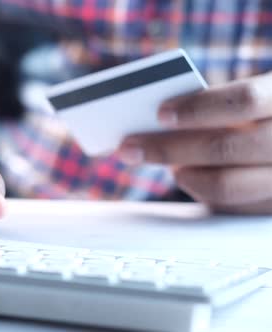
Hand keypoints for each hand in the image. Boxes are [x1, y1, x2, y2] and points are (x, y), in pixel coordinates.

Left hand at [117, 73, 271, 213]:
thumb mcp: (258, 100)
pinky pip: (231, 207)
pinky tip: (186, 175)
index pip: (245, 100)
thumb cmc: (266, 116)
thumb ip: (218, 105)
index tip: (160, 113)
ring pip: (226, 185)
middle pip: (224, 147)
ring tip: (156, 160)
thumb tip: (157, 118)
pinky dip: (200, 190)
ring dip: (182, 173)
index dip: (198, 108)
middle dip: (167, 147)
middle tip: (128, 146)